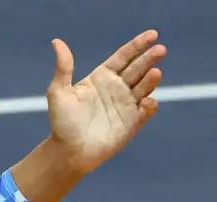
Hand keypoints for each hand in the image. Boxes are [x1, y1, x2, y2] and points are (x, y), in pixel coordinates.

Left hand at [45, 30, 165, 175]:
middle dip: (149, 59)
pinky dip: (149, 106)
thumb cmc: (62, 122)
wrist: (68, 151)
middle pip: (137, 69)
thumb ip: (63, 68)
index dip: (137, 45)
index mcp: (102, 77)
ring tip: (155, 72)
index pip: (123, 57)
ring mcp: (126, 105)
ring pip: (144, 87)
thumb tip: (57, 41)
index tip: (152, 35)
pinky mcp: (132, 123)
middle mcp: (117, 88)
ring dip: (151, 80)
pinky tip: (148, 101)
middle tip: (160, 49)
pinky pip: (145, 111)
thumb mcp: (58, 92)